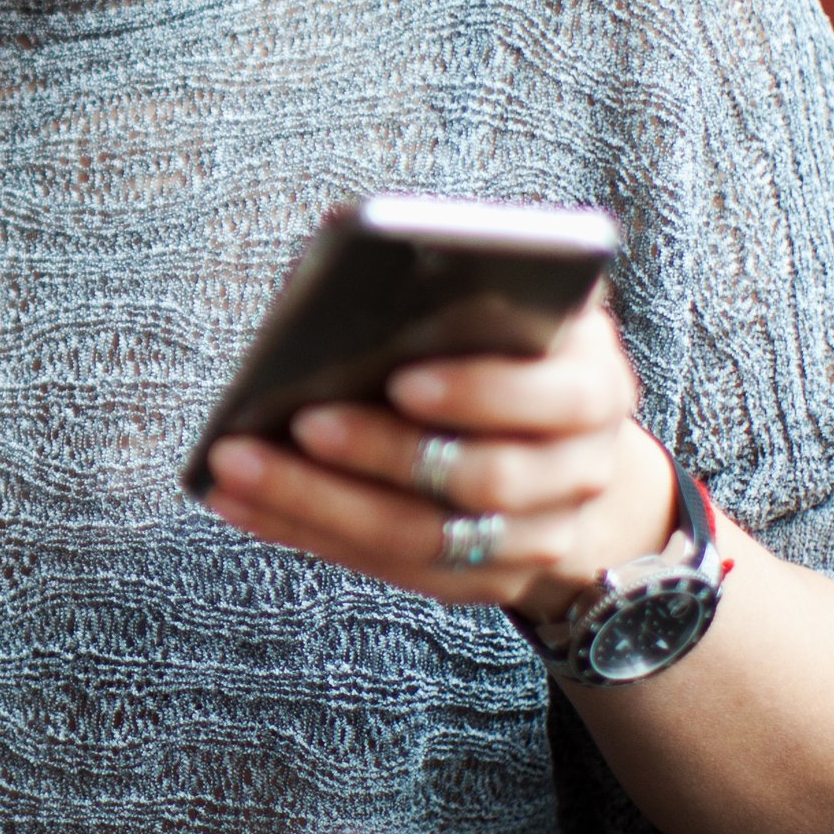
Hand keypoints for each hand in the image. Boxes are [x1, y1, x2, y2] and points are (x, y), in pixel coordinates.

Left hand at [193, 299, 673, 617]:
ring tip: (239, 465)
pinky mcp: (486, 582)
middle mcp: (583, 468)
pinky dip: (308, 532)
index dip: (481, 392)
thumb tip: (345, 252)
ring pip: (426, 538)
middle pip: (483, 478)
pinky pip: (390, 569)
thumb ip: (457, 286)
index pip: (558, 396)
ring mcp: (539, 537)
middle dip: (383, 451)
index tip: (402, 378)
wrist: (564, 447)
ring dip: (322, 503)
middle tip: (302, 421)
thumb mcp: (506, 306)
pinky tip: (239, 500)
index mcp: (593, 382)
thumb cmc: (508, 348)